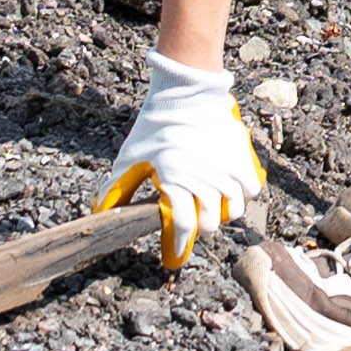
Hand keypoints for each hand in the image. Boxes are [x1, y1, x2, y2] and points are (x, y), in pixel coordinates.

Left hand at [97, 42, 257, 264]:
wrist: (186, 91)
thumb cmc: (155, 125)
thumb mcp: (130, 156)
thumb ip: (117, 188)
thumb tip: (99, 212)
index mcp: (176, 183)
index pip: (183, 227)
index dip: (177, 247)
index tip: (172, 259)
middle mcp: (204, 180)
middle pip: (209, 224)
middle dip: (198, 228)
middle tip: (191, 221)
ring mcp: (226, 169)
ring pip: (233, 210)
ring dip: (221, 213)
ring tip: (211, 207)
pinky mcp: (242, 157)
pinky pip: (250, 189)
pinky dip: (242, 194)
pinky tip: (229, 189)